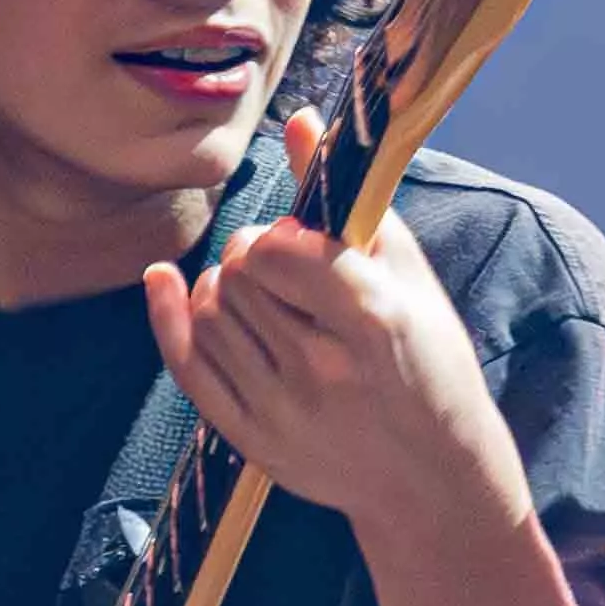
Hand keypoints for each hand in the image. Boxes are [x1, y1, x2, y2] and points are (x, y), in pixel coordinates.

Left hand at [143, 111, 527, 548]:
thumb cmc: (433, 369)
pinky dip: (170, 316)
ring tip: (260, 296)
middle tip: (283, 271)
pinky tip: (169, 286)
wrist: (435, 482)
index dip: (278, 235)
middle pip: (238, 276)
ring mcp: (282, 411)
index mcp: (373, 322)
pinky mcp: (252, 440)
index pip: (278, 250)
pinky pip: (187, 365)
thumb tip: (300, 123)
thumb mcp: (411, 281)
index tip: (300, 244)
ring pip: (210, 313)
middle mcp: (323, 369)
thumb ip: (351, 204)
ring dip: (222, 288)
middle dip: (252, 258)